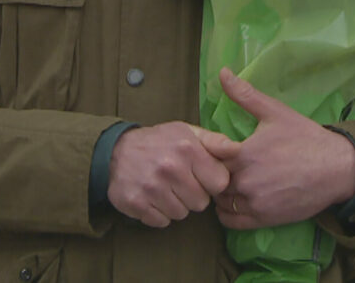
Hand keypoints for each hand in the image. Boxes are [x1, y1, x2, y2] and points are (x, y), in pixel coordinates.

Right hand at [107, 121, 240, 227]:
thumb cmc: (159, 142)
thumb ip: (215, 141)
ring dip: (175, 205)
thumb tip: (238, 150)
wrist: (115, 150)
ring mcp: (152, 187)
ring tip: (164, 188)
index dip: (210, 182)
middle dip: (192, 195)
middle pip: (201, 203)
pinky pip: (161, 222)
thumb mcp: (187, 132)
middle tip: (178, 181)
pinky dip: (158, 213)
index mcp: (187, 148)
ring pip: (181, 214)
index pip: (219, 184)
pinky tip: (151, 197)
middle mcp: (170, 167)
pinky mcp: (136, 203)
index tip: (199, 175)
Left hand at [210, 68, 354, 230]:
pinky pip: (231, 220)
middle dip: (210, 172)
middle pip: (210, 179)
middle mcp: (245, 181)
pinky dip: (227, 212)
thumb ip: (245, 94)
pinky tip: (234, 199)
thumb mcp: (274, 111)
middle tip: (218, 165)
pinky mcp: (264, 219)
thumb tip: (222, 72)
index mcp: (243, 153)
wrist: (337, 169)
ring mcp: (254, 202)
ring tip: (227, 181)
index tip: (212, 149)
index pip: (206, 156)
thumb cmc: (305, 137)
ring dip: (218, 192)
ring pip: (218, 201)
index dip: (205, 152)